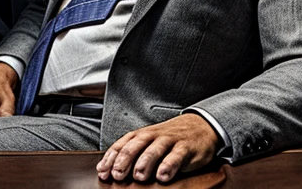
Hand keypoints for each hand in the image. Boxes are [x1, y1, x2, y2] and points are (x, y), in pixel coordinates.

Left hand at [96, 113, 218, 183]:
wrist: (199, 126)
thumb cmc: (169, 138)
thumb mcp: (150, 143)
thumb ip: (134, 154)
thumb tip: (112, 170)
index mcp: (142, 135)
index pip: (123, 144)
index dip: (112, 157)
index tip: (102, 171)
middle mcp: (154, 135)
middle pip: (136, 145)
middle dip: (125, 159)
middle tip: (117, 174)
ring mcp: (170, 140)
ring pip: (155, 149)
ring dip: (145, 162)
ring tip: (139, 176)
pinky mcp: (186, 147)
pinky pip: (177, 155)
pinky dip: (169, 165)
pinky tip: (163, 176)